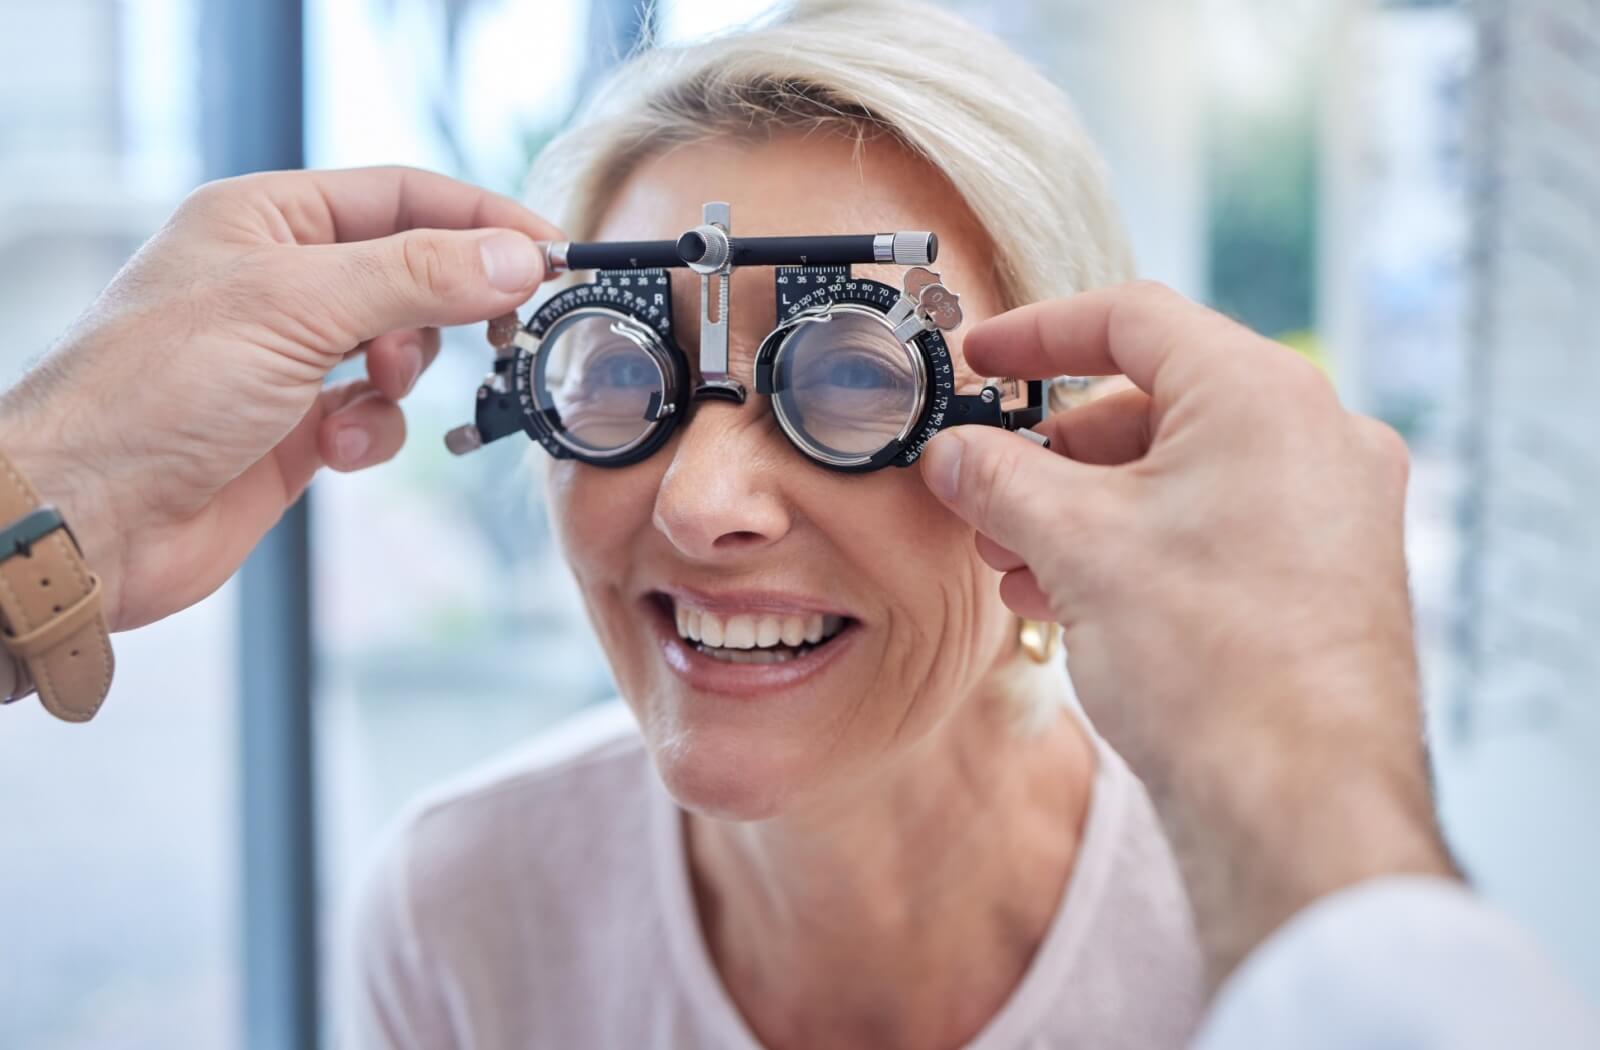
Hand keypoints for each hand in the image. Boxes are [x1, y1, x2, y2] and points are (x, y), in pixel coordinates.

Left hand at [0, 166, 556, 629]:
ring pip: (401, 350)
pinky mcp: (297, 429)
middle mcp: (279, 281)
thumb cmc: (154, 391)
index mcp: (266, 219)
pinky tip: (334, 447)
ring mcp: (289, 358)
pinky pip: (375, 417)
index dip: (480, 220)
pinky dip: (372, 431)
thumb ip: (416, 276)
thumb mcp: (297, 306)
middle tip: (501, 329)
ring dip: (402, 377)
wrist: (91, 518)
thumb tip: (514, 258)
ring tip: (372, 392)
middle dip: (448, 305)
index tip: (547, 252)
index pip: (403, 195)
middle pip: (411, 271)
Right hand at [920, 281, 1456, 982]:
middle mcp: (1317, 435)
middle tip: (985, 487)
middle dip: (1054, 449)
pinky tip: (1069, 596)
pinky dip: (1138, 542)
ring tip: (1013, 558)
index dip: (1037, 334)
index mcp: (1264, 395)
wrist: (1299, 806)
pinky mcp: (1325, 573)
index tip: (979, 359)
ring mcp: (1331, 508)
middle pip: (1154, 402)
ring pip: (1182, 472)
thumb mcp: (1072, 546)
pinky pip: (1216, 524)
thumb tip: (950, 454)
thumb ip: (997, 478)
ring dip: (1085, 506)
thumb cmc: (1209, 662)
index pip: (1133, 319)